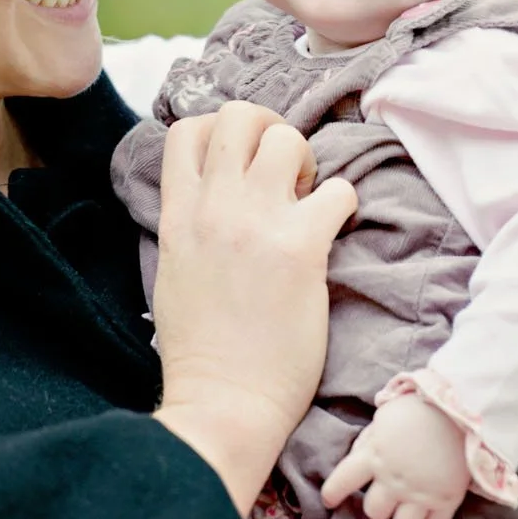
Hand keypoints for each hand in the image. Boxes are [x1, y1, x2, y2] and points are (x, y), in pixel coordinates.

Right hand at [151, 101, 356, 514]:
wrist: (224, 403)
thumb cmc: (201, 351)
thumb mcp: (173, 272)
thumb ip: (188, 225)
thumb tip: (212, 197)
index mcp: (178, 216)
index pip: (187, 130)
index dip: (220, 131)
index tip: (242, 162)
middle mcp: (214, 208)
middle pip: (238, 115)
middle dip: (268, 130)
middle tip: (283, 171)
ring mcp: (257, 223)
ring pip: (287, 138)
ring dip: (306, 162)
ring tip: (306, 200)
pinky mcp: (302, 248)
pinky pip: (338, 190)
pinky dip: (343, 204)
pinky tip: (333, 232)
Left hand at [323, 393, 471, 518]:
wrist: (464, 406)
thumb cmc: (422, 406)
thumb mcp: (385, 417)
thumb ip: (370, 440)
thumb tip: (359, 456)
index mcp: (374, 455)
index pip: (342, 481)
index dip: (333, 493)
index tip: (329, 500)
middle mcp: (393, 480)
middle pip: (373, 512)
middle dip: (376, 507)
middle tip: (384, 500)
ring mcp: (420, 494)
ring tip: (403, 517)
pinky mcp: (446, 501)